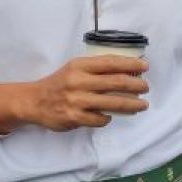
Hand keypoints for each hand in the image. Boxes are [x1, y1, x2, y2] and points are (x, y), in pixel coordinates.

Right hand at [4, 55, 148, 131]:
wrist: (34, 101)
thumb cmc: (59, 83)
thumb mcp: (74, 69)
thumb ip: (95, 69)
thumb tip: (125, 71)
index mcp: (79, 66)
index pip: (110, 62)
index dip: (130, 64)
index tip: (145, 66)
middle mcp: (78, 81)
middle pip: (115, 82)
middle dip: (136, 85)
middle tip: (146, 87)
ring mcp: (77, 100)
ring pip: (112, 103)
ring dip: (132, 104)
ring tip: (142, 105)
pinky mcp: (75, 117)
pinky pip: (100, 119)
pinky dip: (108, 118)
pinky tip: (109, 116)